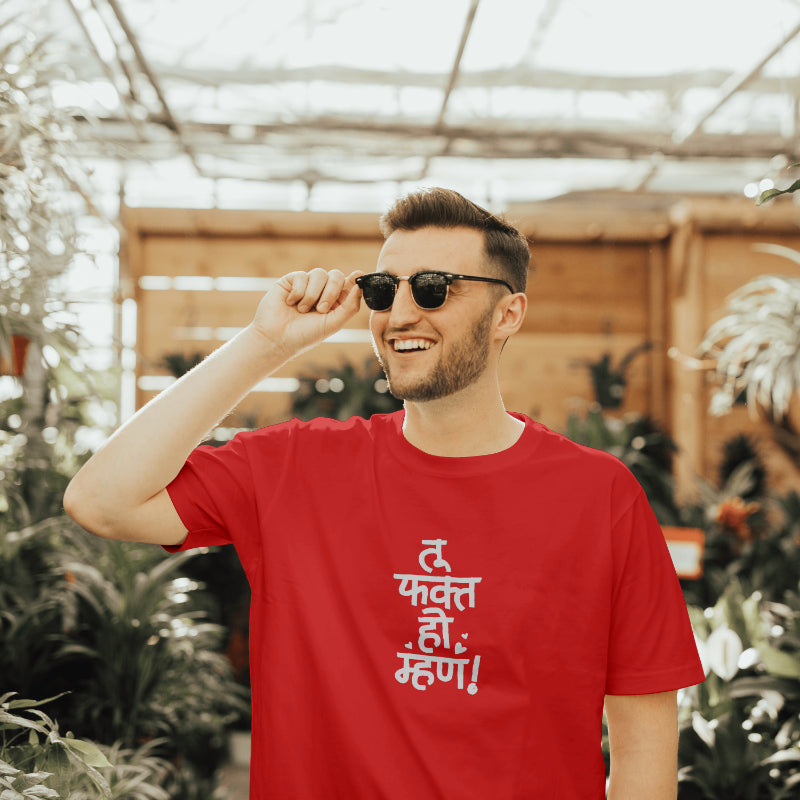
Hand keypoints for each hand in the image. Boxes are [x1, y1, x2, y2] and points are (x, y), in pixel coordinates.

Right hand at [248, 268, 362, 359]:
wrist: (277, 338)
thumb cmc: (305, 335)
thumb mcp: (333, 323)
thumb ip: (350, 306)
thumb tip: (360, 285)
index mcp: (335, 301)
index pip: (348, 284)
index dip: (354, 279)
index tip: (359, 276)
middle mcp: (322, 291)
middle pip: (336, 276)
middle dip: (331, 292)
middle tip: (321, 309)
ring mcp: (307, 285)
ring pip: (319, 274)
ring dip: (312, 294)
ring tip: (302, 310)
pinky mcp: (291, 281)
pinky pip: (302, 276)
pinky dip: (298, 292)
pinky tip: (290, 303)